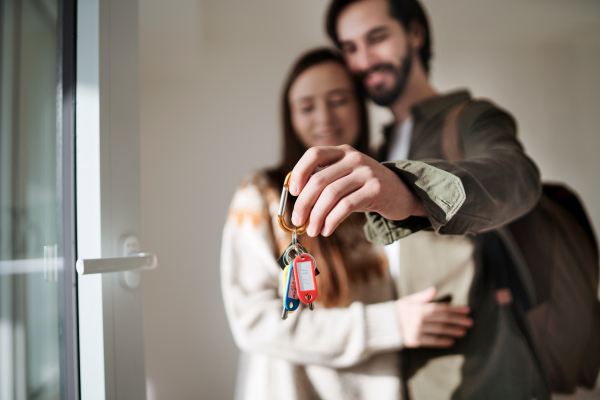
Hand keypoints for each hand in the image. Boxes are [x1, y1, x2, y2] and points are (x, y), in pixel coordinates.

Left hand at [289, 145, 424, 236]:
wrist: (402, 194)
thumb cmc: (366, 189)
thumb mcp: (346, 179)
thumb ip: (325, 185)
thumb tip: (298, 207)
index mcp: (343, 152)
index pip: (314, 154)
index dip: (299, 172)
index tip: (294, 192)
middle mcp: (354, 158)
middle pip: (319, 180)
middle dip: (304, 203)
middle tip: (297, 220)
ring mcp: (366, 172)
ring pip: (331, 194)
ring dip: (317, 216)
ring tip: (312, 230)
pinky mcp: (376, 189)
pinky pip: (346, 206)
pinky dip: (332, 220)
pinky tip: (327, 230)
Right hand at [396, 287, 472, 347]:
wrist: (382, 326)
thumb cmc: (396, 311)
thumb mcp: (408, 300)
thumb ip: (422, 296)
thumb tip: (434, 289)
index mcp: (420, 307)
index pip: (441, 308)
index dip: (455, 309)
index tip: (467, 310)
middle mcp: (420, 319)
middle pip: (443, 319)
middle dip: (458, 320)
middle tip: (470, 322)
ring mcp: (417, 330)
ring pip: (439, 330)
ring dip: (452, 331)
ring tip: (463, 332)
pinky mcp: (414, 341)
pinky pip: (431, 341)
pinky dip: (442, 341)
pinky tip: (451, 341)